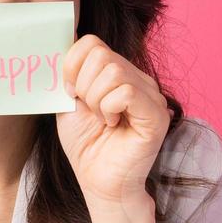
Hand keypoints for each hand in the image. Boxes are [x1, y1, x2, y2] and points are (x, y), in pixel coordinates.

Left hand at [56, 35, 170, 210]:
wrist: (99, 183)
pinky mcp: (156, 114)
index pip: (92, 42)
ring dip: (96, 100)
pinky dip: (109, 108)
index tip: (70, 93)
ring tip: (103, 120)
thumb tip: (65, 39)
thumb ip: (69, 74)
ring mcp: (151, 95)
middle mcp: (138, 79)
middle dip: (82, 86)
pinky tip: (112, 124)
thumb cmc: (86, 146)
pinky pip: (126, 92)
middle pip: (100, 54)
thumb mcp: (69, 103)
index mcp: (119, 73)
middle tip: (90, 112)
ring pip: (113, 72)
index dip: (72, 65)